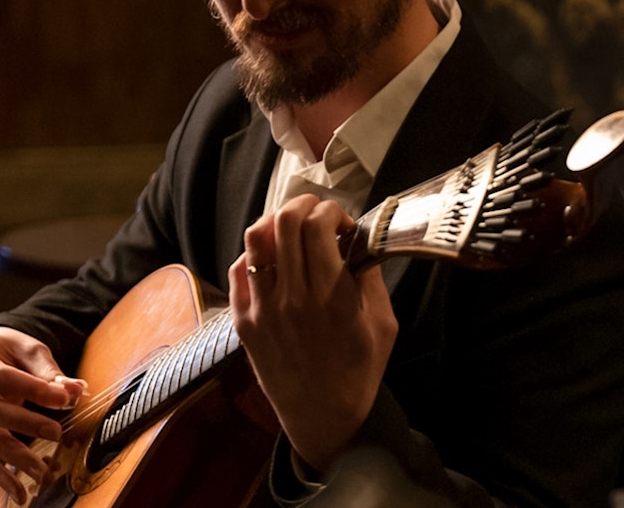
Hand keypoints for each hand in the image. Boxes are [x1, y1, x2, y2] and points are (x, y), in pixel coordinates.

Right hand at [0, 327, 84, 503]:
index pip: (3, 378)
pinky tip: (20, 491)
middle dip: (26, 424)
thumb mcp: (23, 349)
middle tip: (56, 432)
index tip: (65, 398)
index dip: (35, 389)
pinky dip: (1, 478)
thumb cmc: (3, 352)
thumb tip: (76, 389)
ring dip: (16, 458)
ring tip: (43, 472)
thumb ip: (47, 369)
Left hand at [228, 194, 398, 472]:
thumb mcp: (383, 323)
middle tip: (320, 216)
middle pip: (284, 221)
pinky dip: (258, 253)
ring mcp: (262, 308)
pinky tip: (276, 260)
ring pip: (255, 238)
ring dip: (277, 222)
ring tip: (294, 231)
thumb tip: (360, 241)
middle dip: (305, 205)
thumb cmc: (359, 370)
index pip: (317, 224)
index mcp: (331, 297)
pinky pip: (240, 268)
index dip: (332, 211)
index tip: (343, 224)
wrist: (323, 417)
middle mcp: (292, 297)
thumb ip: (371, 277)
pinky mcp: (243, 321)